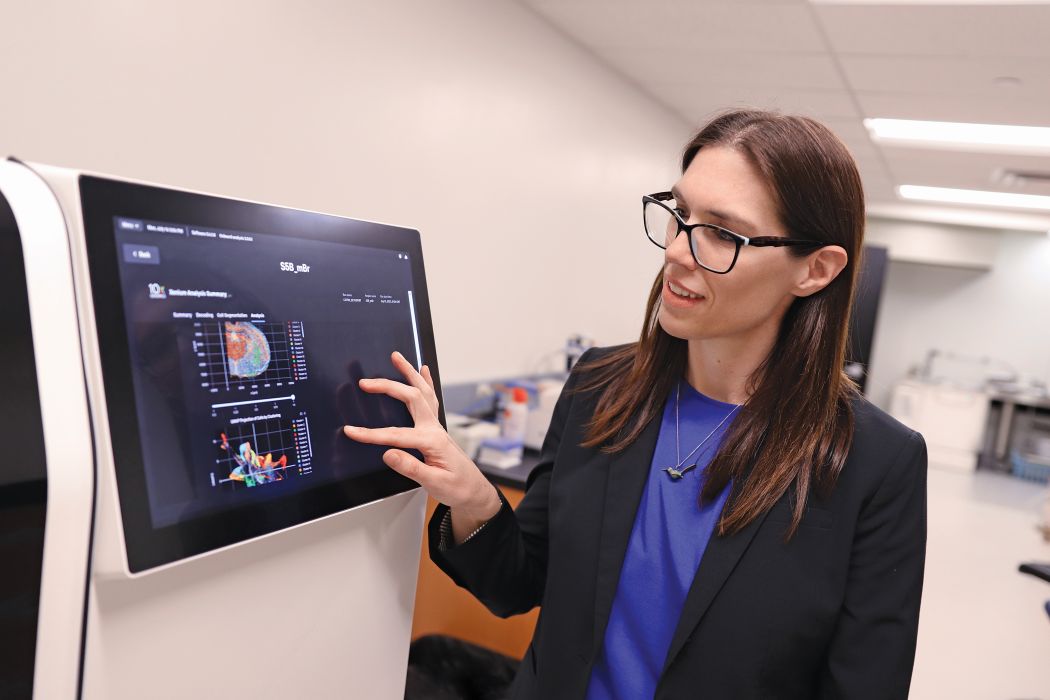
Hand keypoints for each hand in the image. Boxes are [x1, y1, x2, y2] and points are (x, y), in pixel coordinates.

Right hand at [342, 351, 501, 528]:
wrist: (474, 490)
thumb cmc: (456, 487)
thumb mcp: (433, 483)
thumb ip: (411, 468)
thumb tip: (388, 454)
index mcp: (431, 442)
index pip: (395, 435)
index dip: (371, 434)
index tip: (351, 431)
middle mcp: (434, 428)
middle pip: (411, 399)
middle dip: (388, 387)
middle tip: (366, 382)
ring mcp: (436, 426)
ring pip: (423, 391)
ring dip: (409, 373)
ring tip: (397, 357)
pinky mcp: (436, 428)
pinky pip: (431, 398)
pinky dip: (426, 381)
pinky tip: (423, 369)